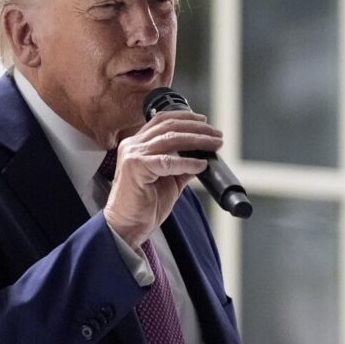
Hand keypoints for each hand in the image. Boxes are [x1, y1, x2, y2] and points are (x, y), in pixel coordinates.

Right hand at [104, 110, 222, 247]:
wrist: (127, 226)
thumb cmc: (144, 205)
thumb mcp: (169, 180)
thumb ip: (182, 166)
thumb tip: (203, 157)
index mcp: (137, 144)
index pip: (162, 120)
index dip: (185, 117)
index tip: (204, 122)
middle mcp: (133, 145)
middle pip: (170, 126)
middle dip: (197, 128)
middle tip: (217, 135)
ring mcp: (133, 154)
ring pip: (171, 139)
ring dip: (197, 140)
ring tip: (214, 144)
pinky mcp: (136, 167)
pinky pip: (168, 161)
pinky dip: (188, 162)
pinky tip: (201, 164)